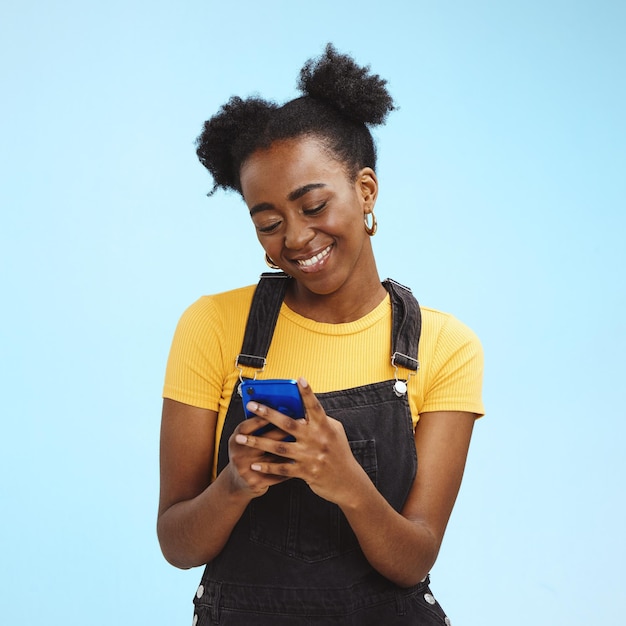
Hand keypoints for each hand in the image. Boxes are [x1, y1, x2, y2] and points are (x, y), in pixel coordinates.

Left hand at [236, 378, 363, 505]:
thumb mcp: (335, 432)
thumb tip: (301, 408)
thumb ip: (320, 420)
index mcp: (325, 426)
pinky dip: (267, 467)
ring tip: (240, 439)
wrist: (348, 482)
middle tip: (252, 405)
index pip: (315, 406)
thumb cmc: (339, 453)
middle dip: (267, 414)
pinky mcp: (305, 472)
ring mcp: (310, 456)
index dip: (308, 393)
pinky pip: (282, 469)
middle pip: (288, 424)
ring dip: (257, 443)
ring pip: (278, 447)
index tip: (299, 379)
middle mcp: (316, 439)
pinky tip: (254, 464)